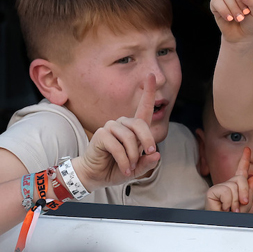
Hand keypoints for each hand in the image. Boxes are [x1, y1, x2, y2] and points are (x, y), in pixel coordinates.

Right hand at [74, 74, 161, 191]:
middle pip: (140, 124)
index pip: (143, 107)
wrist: (96, 176)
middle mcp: (122, 123)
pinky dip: (123, 160)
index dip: (149, 92)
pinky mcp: (102, 134)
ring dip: (133, 156)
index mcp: (133, 128)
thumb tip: (157, 155)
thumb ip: (147, 163)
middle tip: (149, 154)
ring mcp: (111, 127)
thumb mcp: (136, 168)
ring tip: (130, 168)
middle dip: (147, 140)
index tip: (152, 75)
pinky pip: (118, 146)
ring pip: (129, 137)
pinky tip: (124, 168)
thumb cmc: (116, 169)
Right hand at [205, 147, 252, 212]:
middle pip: (240, 179)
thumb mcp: (246, 205)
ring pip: (233, 187)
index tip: (247, 149)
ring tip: (230, 209)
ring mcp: (219, 187)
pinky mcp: (212, 191)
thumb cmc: (232, 218)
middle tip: (240, 205)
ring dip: (235, 201)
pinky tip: (223, 207)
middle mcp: (228, 184)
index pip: (241, 171)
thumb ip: (250, 191)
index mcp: (236, 186)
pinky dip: (227, 202)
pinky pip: (226, 192)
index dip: (245, 159)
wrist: (223, 226)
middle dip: (243, 192)